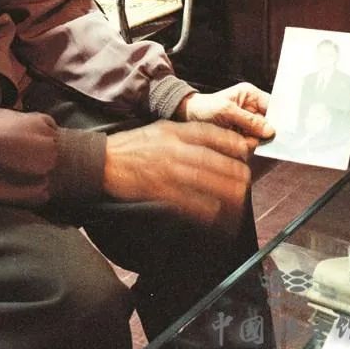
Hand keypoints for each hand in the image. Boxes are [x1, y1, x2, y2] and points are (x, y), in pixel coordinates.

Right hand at [102, 120, 251, 229]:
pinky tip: (218, 218)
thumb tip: (216, 144)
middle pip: (221, 164)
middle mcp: (178, 150)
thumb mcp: (162, 129)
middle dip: (238, 177)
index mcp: (178, 132)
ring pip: (212, 186)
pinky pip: (195, 206)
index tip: (244, 155)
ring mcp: (172, 172)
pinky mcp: (164, 193)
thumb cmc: (133, 145)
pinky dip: (210, 214)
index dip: (235, 147)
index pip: (217, 136)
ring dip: (230, 199)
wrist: (105, 162)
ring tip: (238, 205)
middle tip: (244, 184)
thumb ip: (188, 135)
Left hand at [174, 83, 274, 143]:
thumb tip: (270, 130)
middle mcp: (254, 109)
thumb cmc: (205, 107)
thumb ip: (248, 120)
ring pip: (261, 138)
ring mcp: (250, 124)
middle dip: (260, 133)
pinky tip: (232, 140)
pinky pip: (252, 144)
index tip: (277, 131)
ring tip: (234, 135)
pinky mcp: (244, 136)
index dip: (279, 119)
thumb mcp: (225, 110)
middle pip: (270, 125)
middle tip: (247, 135)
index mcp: (251, 95)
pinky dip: (244, 146)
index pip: (274, 107)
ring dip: (250, 140)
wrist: (189, 118)